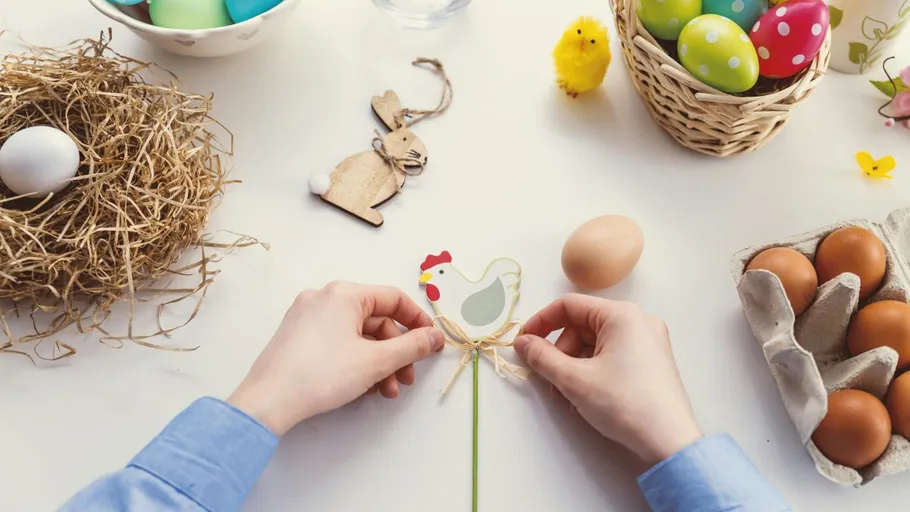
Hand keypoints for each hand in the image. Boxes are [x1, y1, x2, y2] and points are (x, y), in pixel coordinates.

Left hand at [227, 282, 444, 435]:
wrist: (269, 401)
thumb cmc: (321, 374)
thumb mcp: (376, 361)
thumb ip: (412, 347)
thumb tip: (434, 337)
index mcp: (344, 293)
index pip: (393, 298)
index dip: (418, 321)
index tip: (431, 343)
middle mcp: (324, 298)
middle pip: (376, 320)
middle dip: (396, 353)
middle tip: (407, 378)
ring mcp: (307, 316)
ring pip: (357, 335)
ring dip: (378, 362)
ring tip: (386, 391)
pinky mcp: (298, 336)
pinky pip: (338, 342)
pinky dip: (356, 361)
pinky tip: (364, 387)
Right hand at [514, 294, 701, 463]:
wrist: (668, 441)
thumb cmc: (623, 403)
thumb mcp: (574, 379)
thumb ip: (542, 357)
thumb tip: (522, 342)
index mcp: (622, 315)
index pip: (569, 306)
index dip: (541, 322)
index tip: (524, 343)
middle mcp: (639, 320)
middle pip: (583, 326)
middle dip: (561, 352)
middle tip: (552, 380)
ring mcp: (649, 341)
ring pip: (596, 343)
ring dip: (575, 365)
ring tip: (571, 395)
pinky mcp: (653, 361)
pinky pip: (613, 355)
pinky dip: (594, 370)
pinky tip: (589, 396)